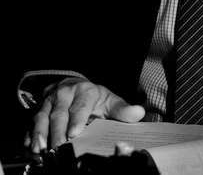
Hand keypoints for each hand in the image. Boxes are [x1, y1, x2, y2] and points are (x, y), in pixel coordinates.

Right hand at [24, 77, 144, 152]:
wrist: (72, 87)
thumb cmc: (94, 98)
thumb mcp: (109, 101)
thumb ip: (122, 109)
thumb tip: (138, 113)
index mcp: (85, 91)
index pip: (81, 105)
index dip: (77, 118)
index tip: (75, 133)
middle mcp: (65, 94)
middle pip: (59, 114)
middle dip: (57, 132)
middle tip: (58, 149)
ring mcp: (49, 102)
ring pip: (41, 117)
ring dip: (39, 134)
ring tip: (40, 150)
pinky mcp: (37, 110)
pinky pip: (30, 123)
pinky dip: (29, 136)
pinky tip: (30, 148)